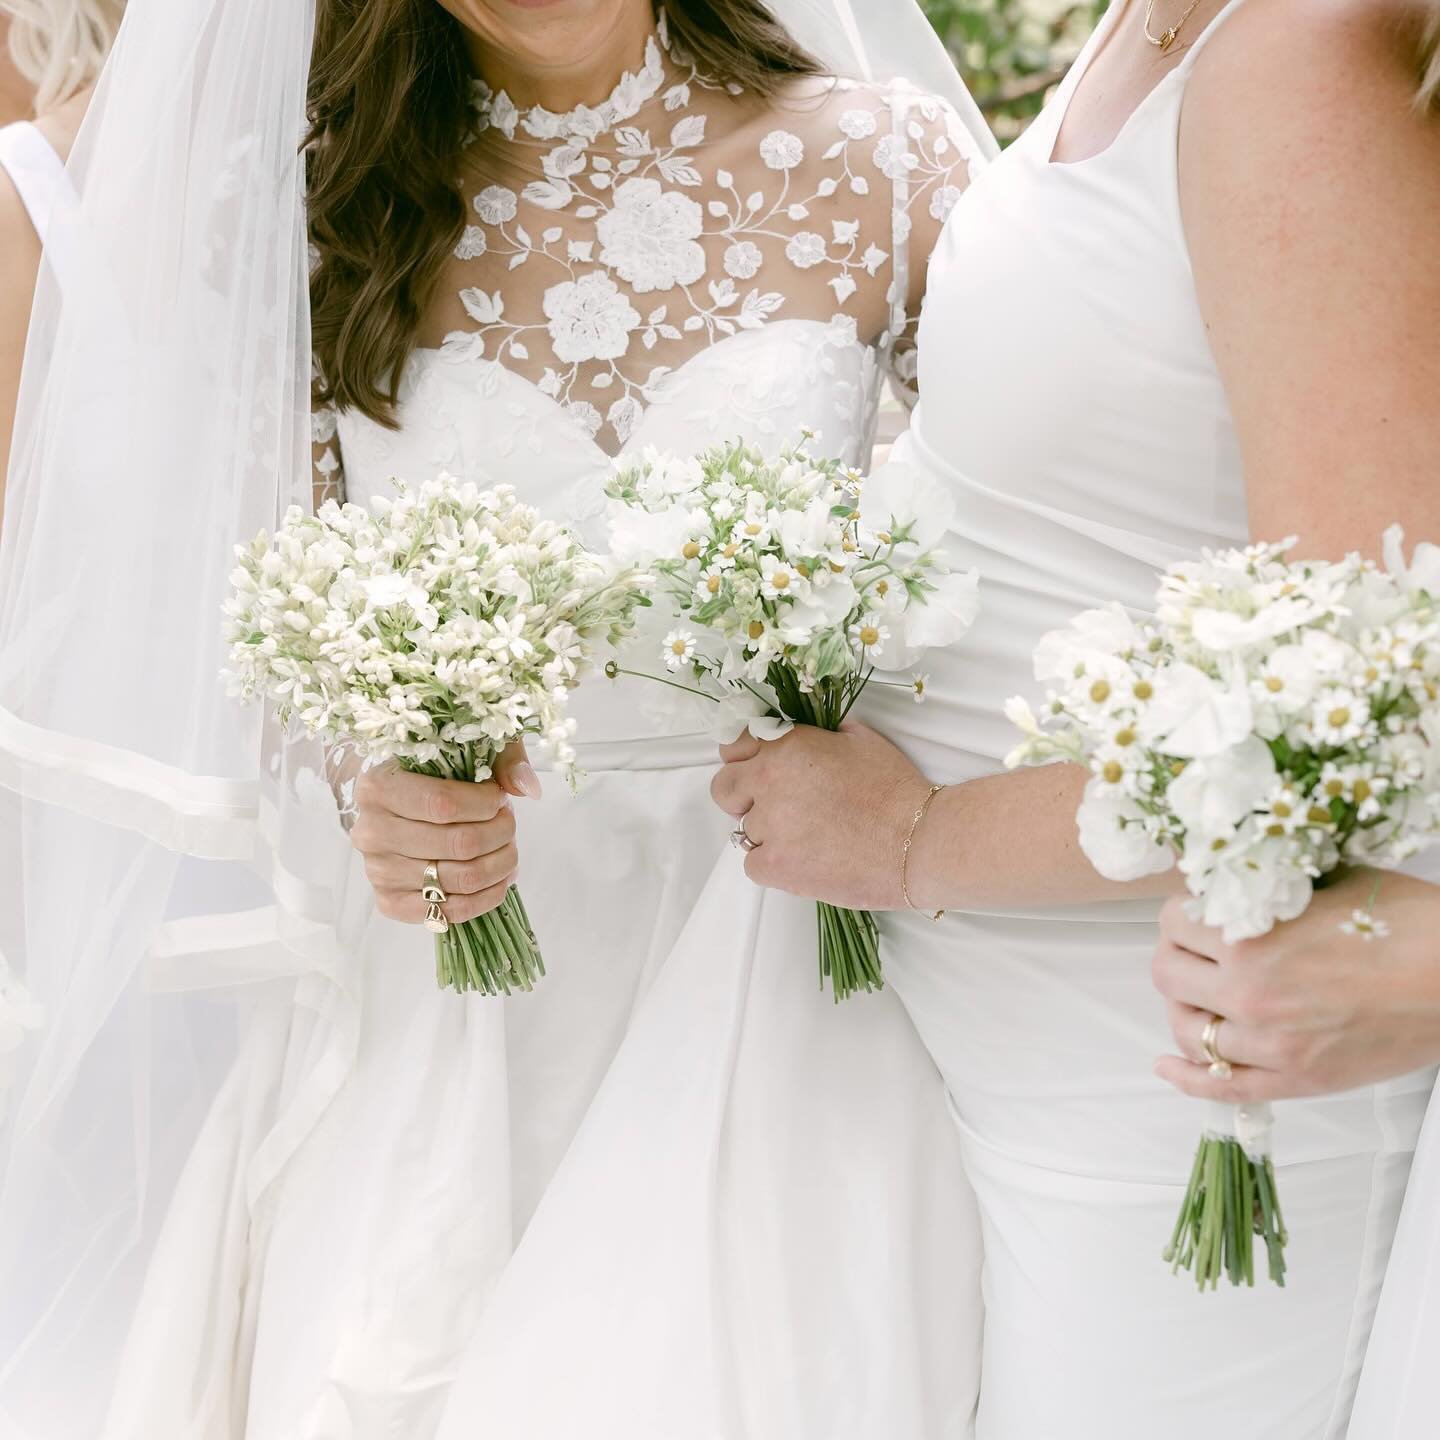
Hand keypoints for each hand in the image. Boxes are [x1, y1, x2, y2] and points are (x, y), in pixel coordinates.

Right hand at [350, 743, 538, 925]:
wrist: (397, 809)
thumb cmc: (432, 776)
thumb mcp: (464, 748)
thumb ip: (501, 758)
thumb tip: (527, 787)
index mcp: (378, 787)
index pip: (443, 803)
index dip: (485, 804)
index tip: (500, 798)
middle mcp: (371, 832)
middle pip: (459, 844)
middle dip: (500, 832)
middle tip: (508, 823)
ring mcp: (378, 872)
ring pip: (462, 879)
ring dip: (500, 864)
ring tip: (507, 848)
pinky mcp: (391, 902)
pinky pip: (451, 912)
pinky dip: (487, 897)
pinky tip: (499, 878)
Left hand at [709, 721, 931, 910]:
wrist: (917, 841)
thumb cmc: (896, 790)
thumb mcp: (860, 740)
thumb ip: (822, 737)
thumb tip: (811, 739)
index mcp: (786, 747)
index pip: (733, 745)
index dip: (744, 758)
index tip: (756, 769)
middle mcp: (768, 782)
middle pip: (724, 788)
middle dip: (743, 796)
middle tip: (774, 806)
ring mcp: (769, 827)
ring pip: (742, 830)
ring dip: (767, 833)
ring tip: (806, 838)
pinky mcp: (776, 867)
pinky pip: (752, 865)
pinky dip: (772, 864)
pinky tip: (804, 859)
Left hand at [1152, 870, 1439, 1103]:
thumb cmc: (1410, 925)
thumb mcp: (1329, 883)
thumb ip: (1271, 891)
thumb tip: (1234, 887)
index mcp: (1250, 939)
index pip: (1175, 923)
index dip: (1183, 915)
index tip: (1196, 915)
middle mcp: (1249, 993)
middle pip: (1168, 976)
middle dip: (1177, 957)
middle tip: (1197, 952)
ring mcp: (1270, 1044)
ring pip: (1186, 1030)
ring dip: (1186, 1008)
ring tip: (1200, 996)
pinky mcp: (1296, 1080)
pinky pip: (1221, 1087)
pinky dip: (1186, 1078)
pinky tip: (1165, 1065)